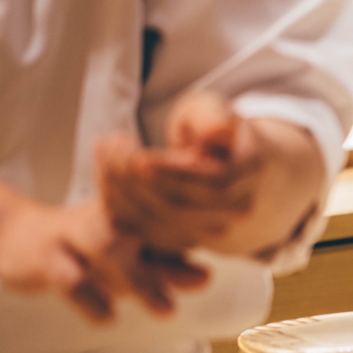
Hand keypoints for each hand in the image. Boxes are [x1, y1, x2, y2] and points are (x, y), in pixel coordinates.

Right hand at [0, 197, 209, 323]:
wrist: (14, 235)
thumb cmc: (82, 245)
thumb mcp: (125, 250)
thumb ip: (163, 264)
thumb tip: (207, 276)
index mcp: (131, 212)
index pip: (169, 217)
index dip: (200, 232)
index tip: (228, 241)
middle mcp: (106, 218)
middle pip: (144, 229)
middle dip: (177, 255)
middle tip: (206, 280)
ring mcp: (74, 234)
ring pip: (109, 249)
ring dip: (140, 279)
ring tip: (167, 311)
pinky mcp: (46, 256)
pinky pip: (69, 276)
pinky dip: (90, 299)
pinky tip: (109, 320)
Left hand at [97, 93, 263, 253]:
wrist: (226, 168)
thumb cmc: (212, 133)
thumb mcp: (213, 111)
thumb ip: (213, 117)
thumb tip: (218, 131)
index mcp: (249, 175)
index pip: (213, 185)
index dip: (172, 175)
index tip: (137, 156)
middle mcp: (235, 212)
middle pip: (178, 208)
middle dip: (135, 179)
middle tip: (108, 143)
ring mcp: (209, 232)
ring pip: (156, 223)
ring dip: (119, 190)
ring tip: (103, 151)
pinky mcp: (180, 240)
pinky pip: (141, 232)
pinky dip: (117, 206)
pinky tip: (105, 174)